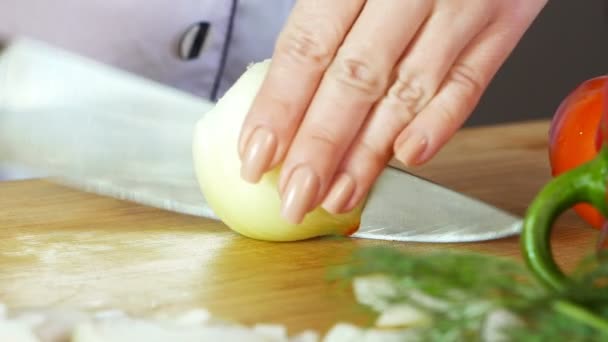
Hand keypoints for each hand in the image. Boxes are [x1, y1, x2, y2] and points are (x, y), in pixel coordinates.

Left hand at [238, 0, 546, 223]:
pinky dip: (440, 124)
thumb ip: (321, 18)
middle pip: (355, 80)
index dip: (279, 107)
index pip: (309, 47)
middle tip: (295, 198)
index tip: (257, 157)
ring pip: (408, 92)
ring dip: (370, 153)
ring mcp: (463, 5)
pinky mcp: (504, 23)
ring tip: (339, 196)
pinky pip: (469, 83)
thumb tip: (280, 98)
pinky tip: (408, 157)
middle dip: (320, 148)